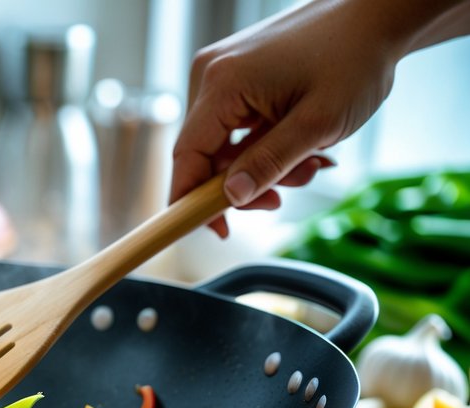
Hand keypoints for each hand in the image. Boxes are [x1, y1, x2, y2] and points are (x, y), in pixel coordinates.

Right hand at [169, 0, 461, 236]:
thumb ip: (269, 164)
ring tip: (308, 163)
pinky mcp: (238, 74)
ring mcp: (224, 72)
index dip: (192, 199)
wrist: (377, 15)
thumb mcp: (317, 124)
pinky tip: (299, 145)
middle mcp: (212, 74)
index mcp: (222, 84)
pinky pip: (238, 124)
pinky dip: (265, 143)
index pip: (187, 155)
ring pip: (225, 143)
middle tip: (280, 198)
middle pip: (205, 152)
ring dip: (261, 164)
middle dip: (243, 182)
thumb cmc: (354, 58)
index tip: (213, 230)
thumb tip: (231, 199)